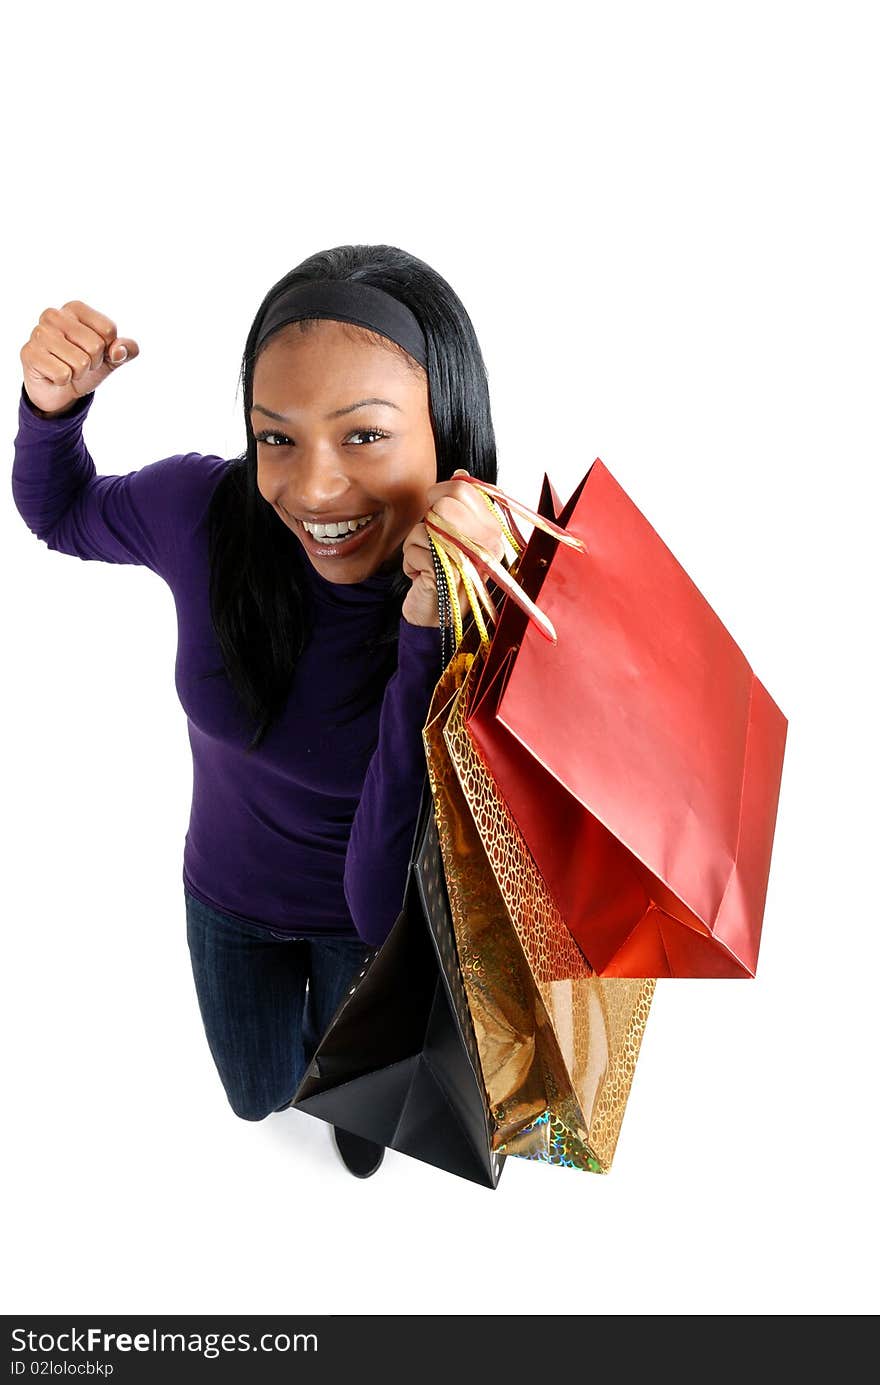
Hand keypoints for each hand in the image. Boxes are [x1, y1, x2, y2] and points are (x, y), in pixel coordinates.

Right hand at [20, 300, 138, 415]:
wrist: (58, 390)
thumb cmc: (85, 366)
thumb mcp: (112, 357)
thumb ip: (127, 349)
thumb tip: (118, 351)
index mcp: (75, 308)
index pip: (109, 330)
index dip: (108, 349)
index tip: (93, 351)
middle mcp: (54, 315)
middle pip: (95, 346)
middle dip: (93, 363)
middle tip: (79, 363)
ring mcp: (38, 333)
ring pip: (80, 362)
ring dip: (78, 373)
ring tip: (66, 368)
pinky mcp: (29, 353)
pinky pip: (62, 374)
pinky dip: (63, 381)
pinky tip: (53, 375)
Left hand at [401, 469, 506, 627]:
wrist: (436, 615)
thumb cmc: (445, 572)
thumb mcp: (456, 535)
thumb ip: (460, 504)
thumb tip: (461, 472)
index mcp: (493, 530)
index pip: (462, 489)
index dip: (440, 496)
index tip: (437, 513)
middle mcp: (488, 545)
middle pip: (442, 506)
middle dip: (427, 523)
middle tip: (434, 544)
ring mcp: (468, 560)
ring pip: (423, 529)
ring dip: (416, 546)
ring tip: (428, 563)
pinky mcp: (446, 575)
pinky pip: (414, 550)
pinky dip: (410, 563)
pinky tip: (424, 577)